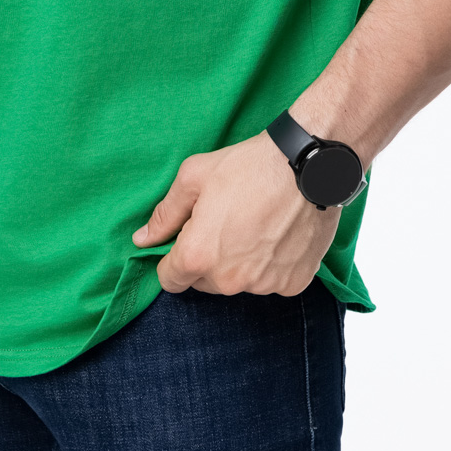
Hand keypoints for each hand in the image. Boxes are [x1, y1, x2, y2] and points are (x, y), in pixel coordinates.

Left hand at [131, 130, 340, 294]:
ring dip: (240, 263)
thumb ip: (165, 214)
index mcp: (198, 256)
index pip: (170, 280)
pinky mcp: (293, 284)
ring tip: (254, 225)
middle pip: (204, 282)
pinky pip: (272, 282)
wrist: (307, 165)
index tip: (187, 240)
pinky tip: (277, 235)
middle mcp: (229, 280)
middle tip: (224, 223)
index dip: (173, 260)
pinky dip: (271, 265)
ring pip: (239, 283)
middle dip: (207, 259)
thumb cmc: (247, 166)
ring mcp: (264, 286)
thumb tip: (142, 240)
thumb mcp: (193, 178)